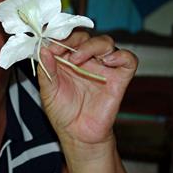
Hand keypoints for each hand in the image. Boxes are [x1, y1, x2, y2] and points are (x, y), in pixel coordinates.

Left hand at [38, 31, 137, 157]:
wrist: (77, 135)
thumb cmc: (63, 112)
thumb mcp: (48, 91)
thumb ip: (47, 70)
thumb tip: (44, 50)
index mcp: (68, 60)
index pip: (67, 38)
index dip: (59, 38)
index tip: (50, 45)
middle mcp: (87, 61)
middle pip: (86, 37)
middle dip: (73, 40)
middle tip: (63, 52)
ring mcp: (103, 68)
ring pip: (106, 43)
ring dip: (91, 46)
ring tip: (77, 59)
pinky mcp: (119, 78)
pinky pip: (128, 60)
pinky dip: (121, 56)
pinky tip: (108, 62)